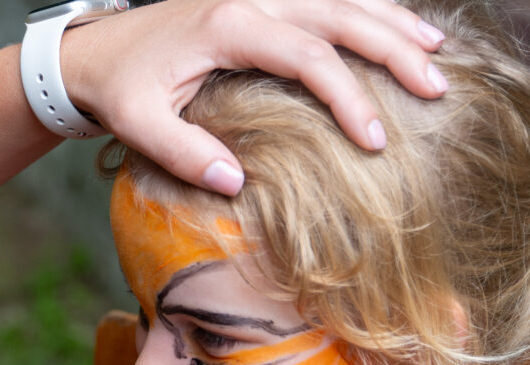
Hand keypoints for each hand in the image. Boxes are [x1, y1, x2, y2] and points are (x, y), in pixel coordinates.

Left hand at [62, 0, 446, 194]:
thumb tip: (238, 182)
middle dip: (393, 51)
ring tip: (437, 52)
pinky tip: (395, 25)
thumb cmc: (119, 88)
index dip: (349, 96)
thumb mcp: (139, 124)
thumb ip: (185, 153)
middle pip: (340, 15)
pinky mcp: (257, 1)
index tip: (375, 139)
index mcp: (227, 25)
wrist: (93, 50)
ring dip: (391, 21)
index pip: (308, 56)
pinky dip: (365, 10)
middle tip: (436, 88)